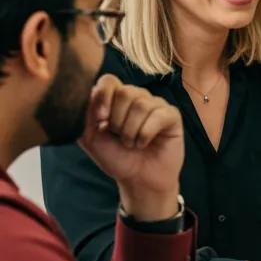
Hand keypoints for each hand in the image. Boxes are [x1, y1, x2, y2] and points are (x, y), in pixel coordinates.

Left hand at [79, 75, 183, 220]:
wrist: (138, 179)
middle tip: (119, 137)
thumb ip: (87, 112)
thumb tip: (93, 90)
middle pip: (125, 92)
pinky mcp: (172, 115)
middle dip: (118, 121)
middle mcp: (137, 97)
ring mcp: (156, 105)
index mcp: (116, 98)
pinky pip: (158, 116)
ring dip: (131, 131)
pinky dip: (146, 134)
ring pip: (141, 104)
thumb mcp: (91, 137)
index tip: (100, 121)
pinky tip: (145, 143)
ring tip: (131, 143)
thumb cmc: (116, 157)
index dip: (103, 97)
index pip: (109, 80)